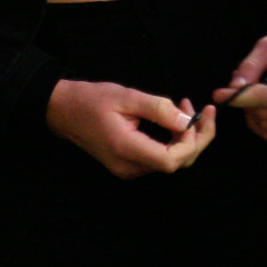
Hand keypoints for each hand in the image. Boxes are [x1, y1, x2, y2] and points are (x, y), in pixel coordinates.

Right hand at [45, 79, 215, 178]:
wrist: (63, 111)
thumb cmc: (91, 100)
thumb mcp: (126, 96)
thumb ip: (158, 108)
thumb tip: (187, 121)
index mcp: (126, 150)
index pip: (171, 160)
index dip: (191, 142)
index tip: (197, 115)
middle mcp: (128, 167)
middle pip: (175, 164)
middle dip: (196, 138)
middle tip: (203, 110)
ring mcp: (128, 169)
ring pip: (170, 162)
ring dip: (186, 138)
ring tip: (188, 108)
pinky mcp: (128, 164)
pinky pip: (159, 158)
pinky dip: (173, 141)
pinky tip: (175, 120)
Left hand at [214, 25, 266, 141]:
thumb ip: (249, 66)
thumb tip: (232, 90)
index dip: (239, 98)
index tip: (218, 94)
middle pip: (265, 114)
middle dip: (247, 104)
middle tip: (244, 87)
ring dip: (253, 114)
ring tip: (257, 94)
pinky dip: (262, 123)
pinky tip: (265, 106)